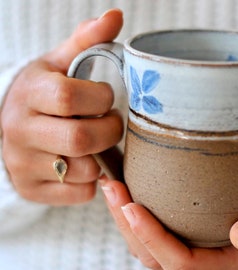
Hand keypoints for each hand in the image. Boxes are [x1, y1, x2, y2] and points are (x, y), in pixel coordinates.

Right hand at [0, 9, 123, 204]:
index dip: (101, 99)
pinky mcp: (32, 189)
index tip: (105, 98)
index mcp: (28, 93)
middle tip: (111, 122)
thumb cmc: (44, 93)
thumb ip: (88, 41)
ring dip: (101, 156)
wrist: (12, 127)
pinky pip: (80, 192)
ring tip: (97, 141)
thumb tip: (116, 16)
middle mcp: (18, 130)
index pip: (71, 98)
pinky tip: (85, 162)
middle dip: (110, 131)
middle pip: (81, 139)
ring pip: (84, 170)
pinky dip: (92, 179)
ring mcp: (22, 164)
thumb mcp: (60, 63)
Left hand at [100, 161, 237, 269]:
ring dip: (124, 219)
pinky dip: (136, 210)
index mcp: (228, 262)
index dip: (154, 239)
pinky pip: (156, 229)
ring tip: (111, 185)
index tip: (132, 207)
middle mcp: (206, 258)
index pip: (183, 263)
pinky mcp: (188, 228)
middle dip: (128, 227)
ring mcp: (195, 244)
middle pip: (156, 257)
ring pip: (149, 246)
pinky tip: (126, 185)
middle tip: (112, 188)